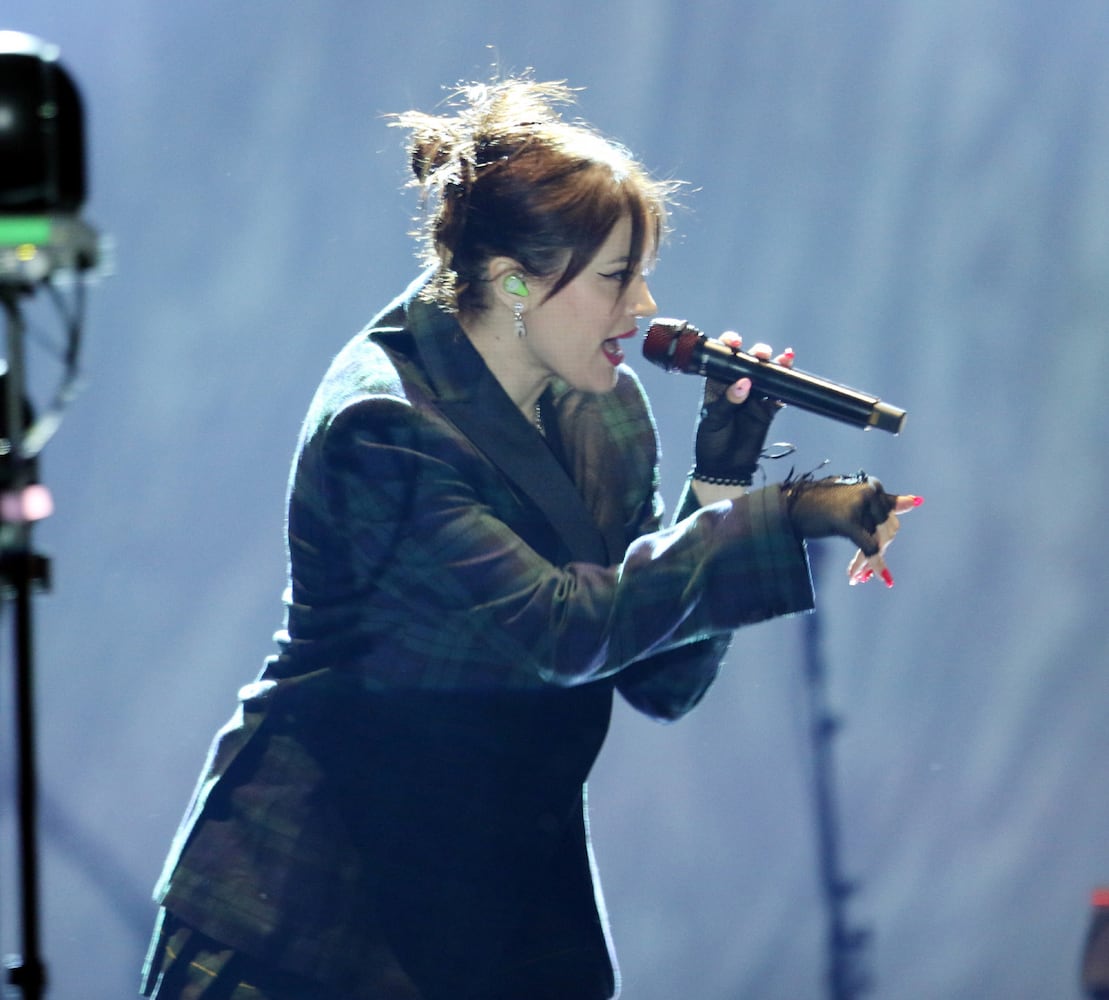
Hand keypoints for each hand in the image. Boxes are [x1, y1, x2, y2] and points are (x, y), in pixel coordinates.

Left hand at [693, 332, 793, 486]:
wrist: (724, 468)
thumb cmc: (710, 442)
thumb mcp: (713, 420)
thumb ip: (728, 401)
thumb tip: (745, 383)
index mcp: (717, 384)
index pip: (723, 360)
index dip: (729, 346)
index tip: (734, 341)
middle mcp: (736, 387)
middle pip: (749, 364)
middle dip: (757, 353)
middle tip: (761, 353)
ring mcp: (754, 398)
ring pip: (767, 376)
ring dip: (775, 366)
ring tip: (784, 359)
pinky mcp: (767, 411)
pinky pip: (778, 395)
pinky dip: (785, 387)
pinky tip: (789, 377)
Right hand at [784, 473, 922, 588]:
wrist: (790, 507)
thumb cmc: (819, 503)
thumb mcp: (854, 499)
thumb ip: (884, 502)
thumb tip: (917, 501)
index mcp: (872, 486)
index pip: (889, 517)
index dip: (884, 538)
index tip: (881, 552)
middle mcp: (869, 492)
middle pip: (887, 530)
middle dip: (877, 551)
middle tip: (861, 572)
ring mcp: (858, 505)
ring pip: (877, 540)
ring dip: (868, 563)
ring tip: (856, 577)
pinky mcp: (847, 520)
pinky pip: (868, 547)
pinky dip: (876, 565)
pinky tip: (885, 579)